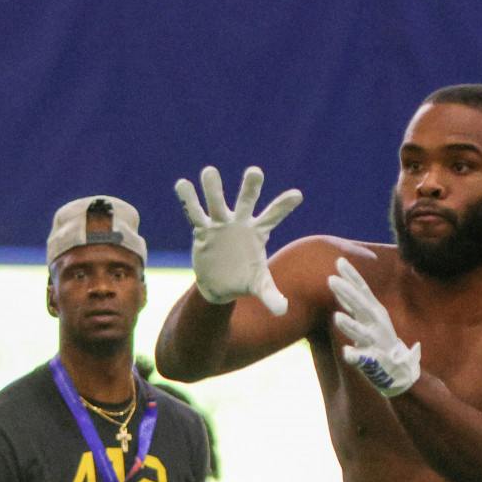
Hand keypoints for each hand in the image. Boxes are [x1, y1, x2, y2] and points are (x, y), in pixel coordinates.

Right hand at [175, 165, 301, 314]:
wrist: (220, 285)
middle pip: (247, 201)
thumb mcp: (259, 288)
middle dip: (250, 187)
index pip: (273, 216)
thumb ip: (271, 296)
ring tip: (209, 171)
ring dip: (213, 188)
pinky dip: (188, 199)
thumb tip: (283, 310)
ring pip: (217, 202)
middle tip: (255, 172)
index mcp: (258, 232)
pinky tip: (182, 184)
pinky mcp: (202, 230)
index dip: (284, 206)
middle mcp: (240, 223)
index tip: (298, 194)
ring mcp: (220, 224)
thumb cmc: (244, 281)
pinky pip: (194, 213)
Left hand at [328, 257, 421, 396]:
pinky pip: (363, 359)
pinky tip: (347, 353)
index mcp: (374, 311)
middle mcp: (376, 323)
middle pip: (360, 305)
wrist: (399, 368)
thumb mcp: (368, 316)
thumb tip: (338, 282)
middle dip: (347, 293)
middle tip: (331, 279)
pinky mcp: (374, 360)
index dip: (352, 276)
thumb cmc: (379, 339)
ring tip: (337, 317)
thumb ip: (353, 302)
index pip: (362, 290)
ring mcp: (376, 342)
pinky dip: (355, 356)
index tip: (339, 261)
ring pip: (362, 332)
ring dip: (351, 325)